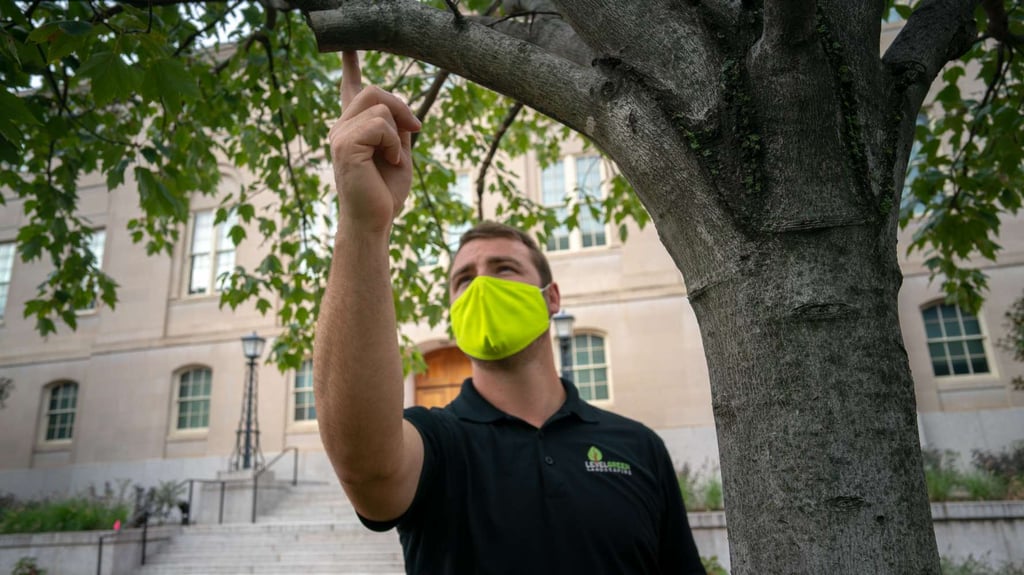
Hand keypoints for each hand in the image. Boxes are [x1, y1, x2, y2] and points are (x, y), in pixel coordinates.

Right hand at [329, 51, 421, 233]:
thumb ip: (399, 128)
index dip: (350, 66)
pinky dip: (393, 144)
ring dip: (398, 132)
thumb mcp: (400, 152)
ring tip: (394, 158)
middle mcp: (342, 128)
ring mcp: (339, 135)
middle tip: (416, 130)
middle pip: (374, 91)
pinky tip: (390, 162)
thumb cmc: (386, 192)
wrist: (375, 221)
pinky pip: (380, 125)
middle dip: (401, 107)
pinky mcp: (344, 145)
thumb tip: (402, 111)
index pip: (350, 89)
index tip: (348, 45)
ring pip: (379, 106)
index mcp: (354, 128)